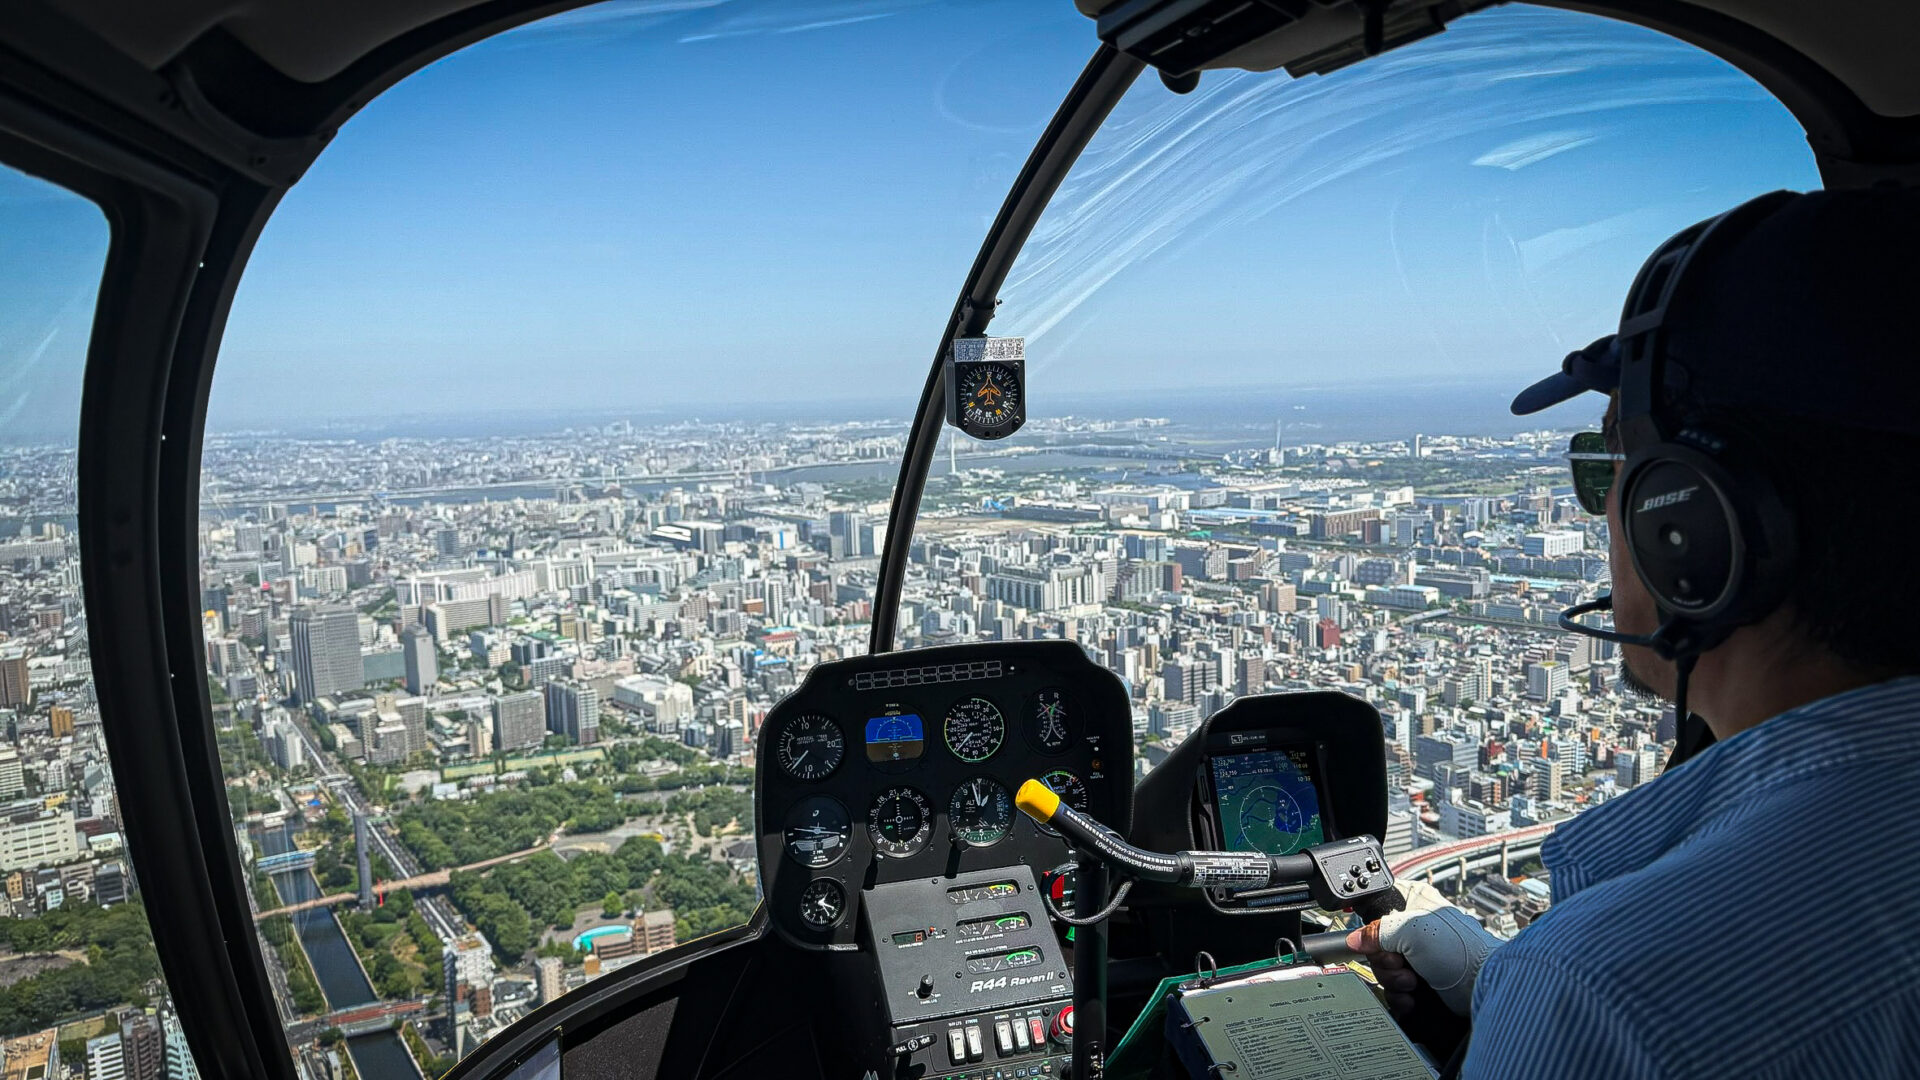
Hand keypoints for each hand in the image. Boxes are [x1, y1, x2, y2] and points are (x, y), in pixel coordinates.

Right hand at [1345, 879, 1500, 1016]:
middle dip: (1384, 959)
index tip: (1373, 936)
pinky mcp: (1421, 981)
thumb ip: (1376, 930)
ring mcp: (1418, 957)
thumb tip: (1355, 939)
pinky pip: (1395, 989)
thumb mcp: (1410, 929)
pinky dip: (1401, 996)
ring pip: (1383, 969)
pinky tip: (1413, 996)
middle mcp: (1414, 930)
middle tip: (1401, 962)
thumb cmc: (1461, 951)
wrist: (1483, 986)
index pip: (1377, 906)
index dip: (1370, 922)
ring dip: (1394, 980)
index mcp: (1413, 904)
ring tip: (1413, 981)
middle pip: (1375, 944)